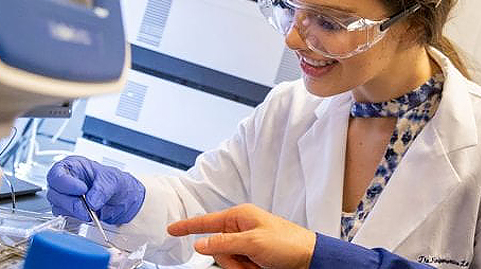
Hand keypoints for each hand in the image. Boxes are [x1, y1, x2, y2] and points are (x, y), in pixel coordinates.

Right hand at [46, 156, 145, 223]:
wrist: (123, 198)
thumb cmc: (115, 183)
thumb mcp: (113, 181)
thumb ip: (102, 189)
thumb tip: (91, 201)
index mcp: (74, 166)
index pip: (57, 173)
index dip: (66, 183)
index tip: (82, 190)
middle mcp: (66, 180)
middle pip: (54, 191)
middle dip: (70, 201)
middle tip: (86, 207)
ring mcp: (65, 195)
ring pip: (57, 204)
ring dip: (73, 211)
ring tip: (90, 212)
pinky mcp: (68, 209)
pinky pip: (63, 214)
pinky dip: (74, 217)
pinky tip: (87, 215)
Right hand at [167, 204, 316, 268]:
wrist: (310, 258)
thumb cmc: (288, 243)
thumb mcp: (253, 242)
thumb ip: (223, 243)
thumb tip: (200, 244)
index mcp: (240, 217)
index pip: (206, 222)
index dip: (187, 227)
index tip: (171, 229)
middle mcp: (241, 229)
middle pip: (215, 248)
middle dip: (229, 260)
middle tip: (249, 261)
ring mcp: (246, 244)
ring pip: (226, 261)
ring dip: (240, 267)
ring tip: (259, 264)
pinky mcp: (252, 256)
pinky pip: (237, 266)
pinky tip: (261, 267)